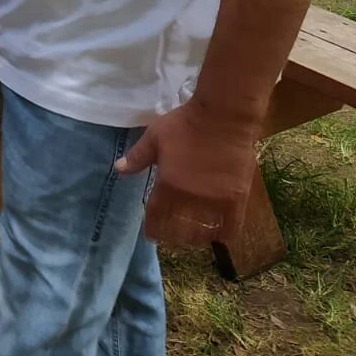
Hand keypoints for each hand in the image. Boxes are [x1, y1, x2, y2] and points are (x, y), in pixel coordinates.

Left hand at [114, 99, 258, 246]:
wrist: (222, 117)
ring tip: (191, 237)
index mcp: (168, 185)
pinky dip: (222, 234)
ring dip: (194, 238)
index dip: (153, 228)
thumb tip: (118, 170)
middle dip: (172, 236)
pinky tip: (217, 234)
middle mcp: (190, 198)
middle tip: (171, 235)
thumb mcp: (154, 137)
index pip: (157, 216)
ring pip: (203, 233)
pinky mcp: (237, 198)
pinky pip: (230, 227)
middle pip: (178, 229)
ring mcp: (215, 200)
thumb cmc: (185, 123)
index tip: (151, 234)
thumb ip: (137, 157)